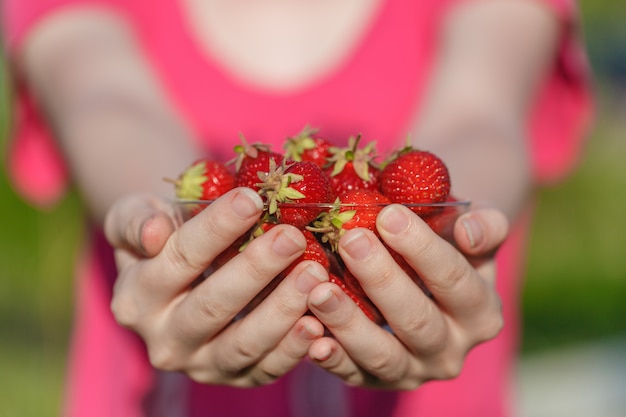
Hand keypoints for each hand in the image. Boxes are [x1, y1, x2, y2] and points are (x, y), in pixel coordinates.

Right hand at [104, 188, 327, 385]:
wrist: (184, 273)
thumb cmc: (166, 233)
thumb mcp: (136, 216)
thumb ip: (135, 220)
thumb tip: (153, 233)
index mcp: (136, 297)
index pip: (179, 259)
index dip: (216, 228)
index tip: (252, 199)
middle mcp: (163, 339)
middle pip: (212, 305)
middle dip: (256, 268)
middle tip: (293, 237)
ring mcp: (200, 365)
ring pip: (242, 343)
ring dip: (282, 309)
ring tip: (315, 273)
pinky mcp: (236, 378)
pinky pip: (266, 368)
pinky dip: (294, 349)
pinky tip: (318, 322)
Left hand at [305, 204, 507, 388]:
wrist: (424, 283)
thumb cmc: (448, 248)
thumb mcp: (475, 232)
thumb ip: (486, 226)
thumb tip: (468, 232)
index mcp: (482, 313)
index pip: (455, 281)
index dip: (422, 248)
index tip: (388, 214)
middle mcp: (452, 350)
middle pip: (417, 320)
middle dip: (381, 278)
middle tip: (350, 241)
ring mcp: (414, 371)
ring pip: (383, 355)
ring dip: (349, 322)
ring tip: (320, 289)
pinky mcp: (377, 382)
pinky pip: (353, 374)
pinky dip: (332, 358)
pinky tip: (310, 336)